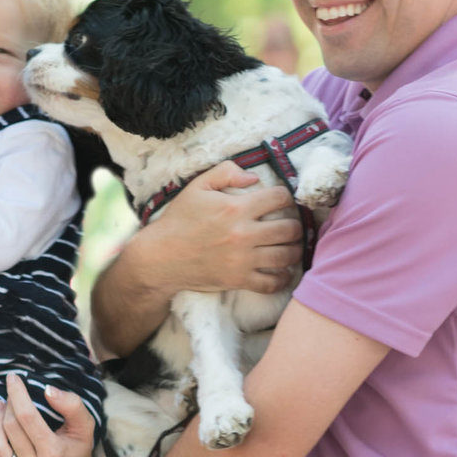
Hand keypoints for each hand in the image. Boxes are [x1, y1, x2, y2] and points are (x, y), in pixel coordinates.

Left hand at [0, 373, 97, 456]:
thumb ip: (71, 405)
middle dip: (8, 406)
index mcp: (53, 453)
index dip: (17, 393)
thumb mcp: (84, 427)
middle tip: (9, 396)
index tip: (12, 378)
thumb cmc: (77, 452)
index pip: (27, 416)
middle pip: (10, 429)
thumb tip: (47, 390)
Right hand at [144, 164, 302, 293]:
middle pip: (290, 229)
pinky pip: (272, 283)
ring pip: (286, 256)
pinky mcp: (239, 280)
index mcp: (236, 208)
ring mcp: (243, 260)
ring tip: (292, 246)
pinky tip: (283, 271)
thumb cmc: (179, 220)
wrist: (161, 256)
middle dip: (295, 225)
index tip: (283, 200)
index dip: (286, 196)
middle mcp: (244, 234)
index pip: (279, 198)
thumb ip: (226, 172)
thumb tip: (254, 177)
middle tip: (292, 225)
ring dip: (294, 250)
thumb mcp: (197, 186)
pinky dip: (282, 278)